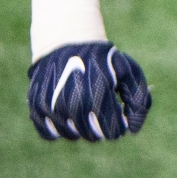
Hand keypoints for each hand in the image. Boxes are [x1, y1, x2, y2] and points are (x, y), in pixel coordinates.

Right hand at [28, 42, 150, 140]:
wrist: (68, 42)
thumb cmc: (103, 60)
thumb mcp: (128, 72)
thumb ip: (138, 100)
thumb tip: (133, 129)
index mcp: (98, 96)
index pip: (112, 132)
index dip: (119, 126)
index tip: (118, 113)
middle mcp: (73, 105)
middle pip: (92, 135)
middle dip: (101, 126)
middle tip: (102, 107)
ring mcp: (52, 108)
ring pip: (72, 135)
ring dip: (81, 127)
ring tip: (85, 105)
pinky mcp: (37, 108)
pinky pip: (50, 134)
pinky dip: (60, 128)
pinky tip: (69, 113)